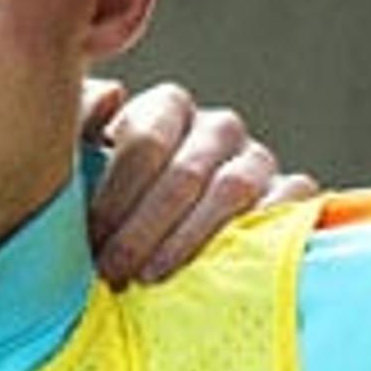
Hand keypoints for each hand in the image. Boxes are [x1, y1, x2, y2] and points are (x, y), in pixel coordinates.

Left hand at [79, 76, 316, 283]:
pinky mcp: (290, 194)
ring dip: (187, 239)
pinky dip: (259, 235)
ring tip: (151, 277)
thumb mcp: (83, 161)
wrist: (161, 245)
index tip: (91, 237)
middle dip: (143, 228)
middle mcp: (216, 128)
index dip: (116, 195)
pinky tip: (219, 269)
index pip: (146, 140)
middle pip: (185, 172)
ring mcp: (256, 160)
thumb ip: (81, 121)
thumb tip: (114, 93)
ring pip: (232, 189)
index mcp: (167, 109)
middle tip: (113, 271)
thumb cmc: (116, 203)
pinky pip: (287, 205)